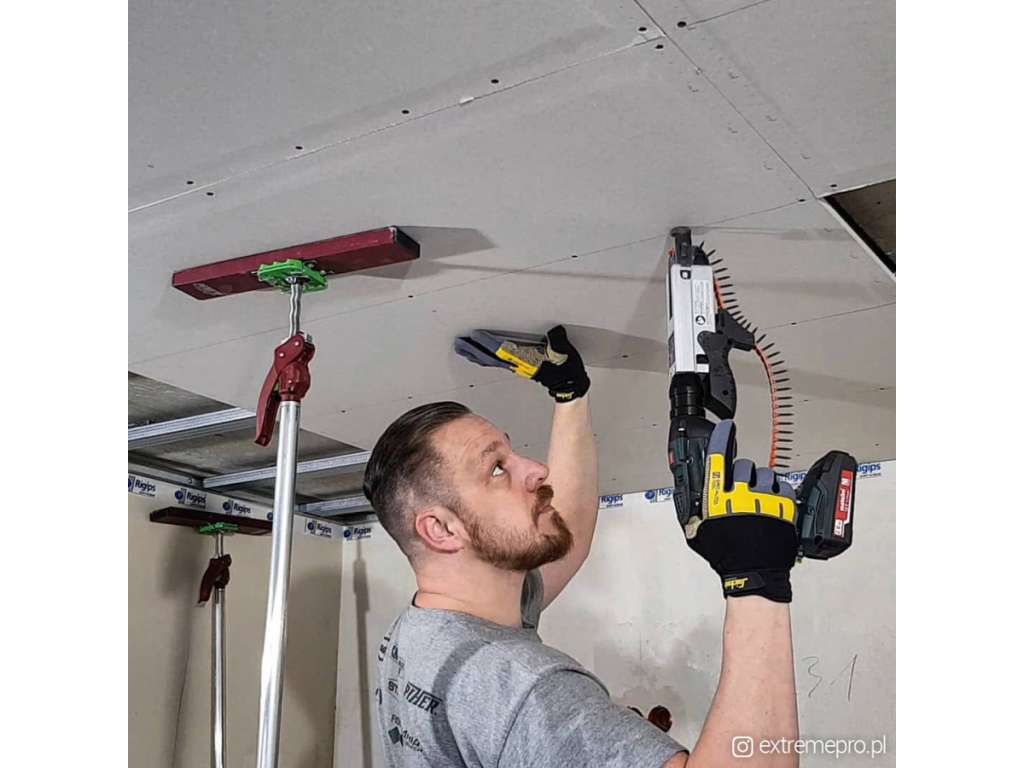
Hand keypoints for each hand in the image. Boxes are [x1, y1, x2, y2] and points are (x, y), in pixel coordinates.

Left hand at [453, 325, 589, 402]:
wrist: (569, 385)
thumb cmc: (567, 370)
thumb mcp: (565, 353)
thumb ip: (559, 343)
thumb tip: (555, 333)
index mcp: (526, 358)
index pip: (502, 350)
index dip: (488, 343)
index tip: (475, 336)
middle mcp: (517, 363)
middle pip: (491, 356)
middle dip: (474, 349)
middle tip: (459, 343)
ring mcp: (516, 366)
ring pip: (490, 360)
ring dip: (475, 354)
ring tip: (463, 348)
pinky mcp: (516, 367)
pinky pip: (495, 362)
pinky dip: (483, 358)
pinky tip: (477, 355)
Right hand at [682, 419, 797, 601]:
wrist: (754, 574)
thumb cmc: (727, 558)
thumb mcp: (700, 533)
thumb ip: (695, 512)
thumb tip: (689, 500)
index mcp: (718, 499)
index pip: (719, 457)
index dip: (722, 438)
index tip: (727, 427)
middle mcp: (741, 495)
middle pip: (744, 465)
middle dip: (744, 473)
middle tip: (744, 488)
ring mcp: (764, 500)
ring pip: (766, 474)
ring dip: (763, 483)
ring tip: (760, 499)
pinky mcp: (785, 508)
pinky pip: (784, 487)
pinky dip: (780, 493)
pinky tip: (774, 504)